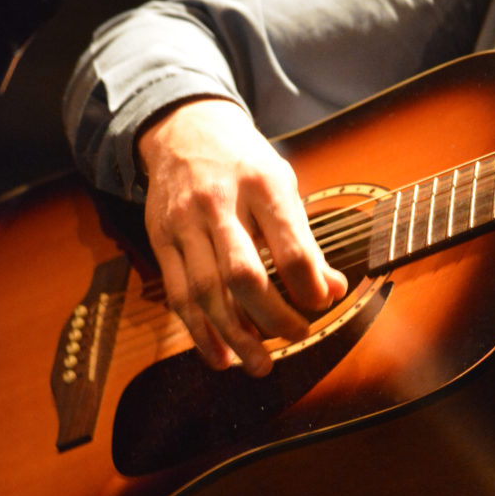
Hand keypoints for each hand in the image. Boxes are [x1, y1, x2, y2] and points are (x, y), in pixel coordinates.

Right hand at [137, 98, 346, 376]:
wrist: (183, 129)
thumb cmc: (244, 164)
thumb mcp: (283, 183)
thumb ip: (305, 238)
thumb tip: (334, 290)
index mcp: (261, 184)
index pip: (289, 244)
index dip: (308, 283)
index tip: (321, 303)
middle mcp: (218, 203)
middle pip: (243, 275)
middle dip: (273, 316)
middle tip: (298, 337)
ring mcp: (183, 224)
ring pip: (205, 293)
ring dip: (234, 336)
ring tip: (260, 365)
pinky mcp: (160, 242)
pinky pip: (178, 297)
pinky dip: (199, 333)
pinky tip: (221, 357)